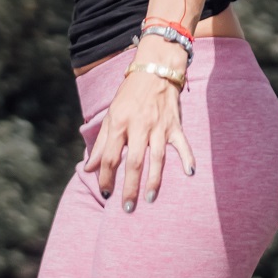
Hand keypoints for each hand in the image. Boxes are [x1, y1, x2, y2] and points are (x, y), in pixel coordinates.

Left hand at [84, 43, 196, 208]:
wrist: (155, 69)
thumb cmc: (129, 96)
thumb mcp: (111, 116)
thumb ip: (100, 145)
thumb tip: (88, 169)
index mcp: (119, 124)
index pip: (110, 157)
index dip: (106, 178)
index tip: (106, 194)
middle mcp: (139, 126)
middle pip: (133, 163)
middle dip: (129, 188)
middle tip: (127, 208)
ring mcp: (159, 126)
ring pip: (156, 158)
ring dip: (154, 181)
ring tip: (150, 199)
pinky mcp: (174, 125)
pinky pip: (182, 145)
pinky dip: (187, 158)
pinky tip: (189, 173)